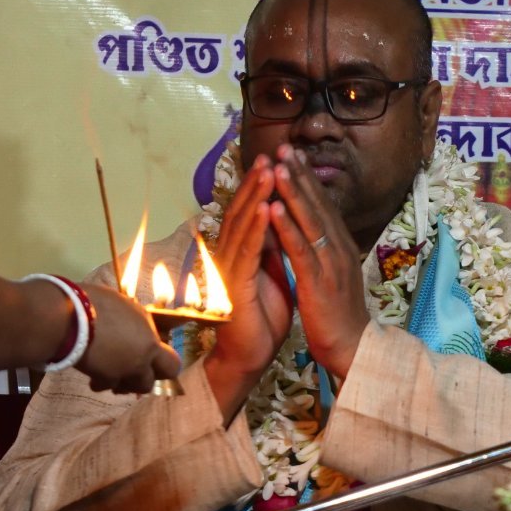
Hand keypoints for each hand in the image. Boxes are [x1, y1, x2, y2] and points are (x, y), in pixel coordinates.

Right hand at [75, 284, 181, 392]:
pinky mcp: (103, 378)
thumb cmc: (97, 303)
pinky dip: (100, 382)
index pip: (172, 364)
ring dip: (122, 384)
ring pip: (129, 388)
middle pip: (150, 383)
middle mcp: (141, 359)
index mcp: (150, 340)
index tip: (152, 362)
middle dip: (143, 380)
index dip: (162, 365)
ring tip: (112, 375)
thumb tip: (136, 328)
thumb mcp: (126, 307)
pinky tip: (93, 376)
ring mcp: (122, 371)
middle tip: (133, 373)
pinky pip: (105, 386)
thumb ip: (136, 324)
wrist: (71, 316)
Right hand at [205, 155, 295, 391]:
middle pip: (242, 212)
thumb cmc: (262, 318)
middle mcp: (231, 256)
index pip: (251, 213)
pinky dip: (257, 229)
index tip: (276, 162)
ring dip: (255, 196)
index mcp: (242, 253)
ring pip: (242, 226)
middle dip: (256, 183)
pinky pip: (246, 252)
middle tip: (269, 154)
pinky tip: (266, 209)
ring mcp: (229, 270)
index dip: (261, 188)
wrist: (249, 356)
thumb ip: (274, 250)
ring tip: (268, 171)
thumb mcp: (273, 276)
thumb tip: (282, 224)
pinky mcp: (234, 286)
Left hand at [269, 143, 369, 380]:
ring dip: (293, 192)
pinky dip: (287, 227)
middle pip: (318, 204)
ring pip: (310, 220)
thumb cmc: (336, 314)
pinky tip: (274, 209)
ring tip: (278, 167)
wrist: (351, 347)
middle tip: (285, 147)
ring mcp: (330, 263)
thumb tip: (305, 229)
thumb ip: (318, 250)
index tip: (292, 155)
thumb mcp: (328, 275)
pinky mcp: (319, 281)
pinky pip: (301, 249)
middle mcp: (338, 248)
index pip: (322, 205)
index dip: (307, 178)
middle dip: (300, 174)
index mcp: (340, 246)